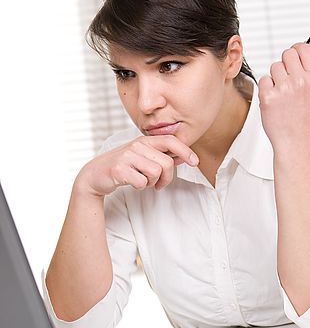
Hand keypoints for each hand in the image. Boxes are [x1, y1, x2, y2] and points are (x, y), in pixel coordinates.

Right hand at [74, 135, 198, 196]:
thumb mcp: (143, 157)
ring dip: (153, 182)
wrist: (95, 175)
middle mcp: (136, 145)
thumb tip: (185, 157)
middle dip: (167, 178)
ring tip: (144, 181)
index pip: (170, 140)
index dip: (185, 151)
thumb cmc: (123, 166)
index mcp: (144, 141)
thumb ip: (162, 156)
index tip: (195, 162)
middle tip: (159, 184)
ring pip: (156, 172)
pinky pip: (142, 182)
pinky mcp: (119, 169)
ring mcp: (127, 156)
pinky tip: (133, 183)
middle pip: (167, 163)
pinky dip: (141, 186)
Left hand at [258, 43, 309, 150]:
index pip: (304, 47)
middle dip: (285, 64)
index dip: (297, 50)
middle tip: (287, 80)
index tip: (294, 57)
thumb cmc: (304, 119)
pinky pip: (263, 79)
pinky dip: (266, 89)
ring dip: (276, 78)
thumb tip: (297, 52)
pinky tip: (275, 101)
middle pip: (287, 53)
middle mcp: (301, 80)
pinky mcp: (268, 95)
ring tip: (283, 95)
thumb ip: (308, 72)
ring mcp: (284, 88)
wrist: (296, 141)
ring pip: (274, 66)